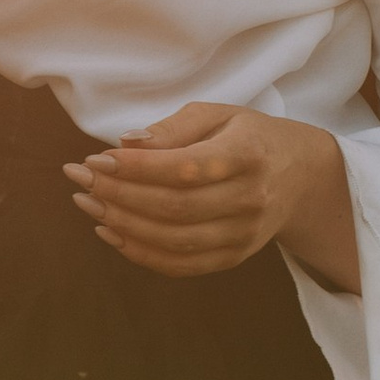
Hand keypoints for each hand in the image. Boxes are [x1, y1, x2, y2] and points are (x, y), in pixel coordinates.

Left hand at [63, 101, 360, 291]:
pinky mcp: (234, 257)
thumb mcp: (218, 114)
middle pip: (175, 207)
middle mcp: (250, 199)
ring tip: (88, 203)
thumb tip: (127, 144)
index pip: (185, 168)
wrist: (299, 177)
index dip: (136, 168)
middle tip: (80, 179)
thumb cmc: (249, 137)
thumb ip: (173, 127)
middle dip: (118, 195)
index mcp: (248, 154)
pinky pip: (182, 265)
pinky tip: (112, 233)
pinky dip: (142, 254)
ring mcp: (244, 234)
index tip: (96, 158)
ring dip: (123, 225)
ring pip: (174, 240)